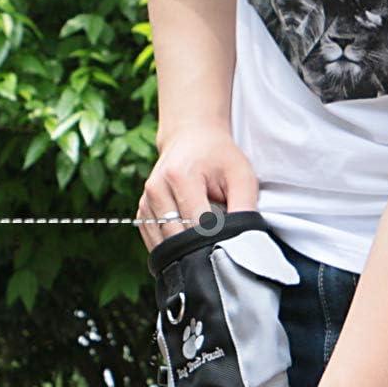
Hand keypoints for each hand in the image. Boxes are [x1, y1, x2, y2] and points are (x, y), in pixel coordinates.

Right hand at [136, 118, 258, 251]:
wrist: (191, 136)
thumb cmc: (219, 158)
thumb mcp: (241, 176)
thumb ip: (244, 209)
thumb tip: (245, 243)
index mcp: (180, 176)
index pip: (197, 227)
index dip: (215, 240)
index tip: (228, 242)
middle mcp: (157, 189)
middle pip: (178, 240)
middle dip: (200, 248)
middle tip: (217, 245)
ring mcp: (146, 201)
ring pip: (165, 246)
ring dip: (185, 250)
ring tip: (202, 237)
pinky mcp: (142, 212)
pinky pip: (156, 243)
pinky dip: (173, 248)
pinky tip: (186, 237)